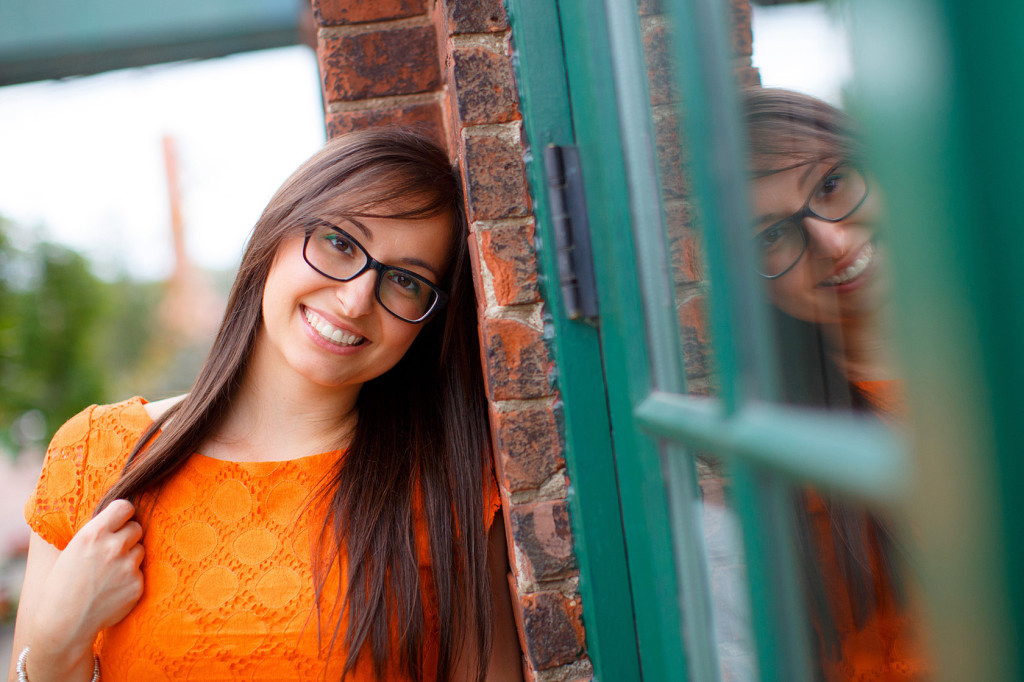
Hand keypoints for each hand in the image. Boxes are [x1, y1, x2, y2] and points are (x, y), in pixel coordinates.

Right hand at [30, 499, 144, 655]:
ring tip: (109, 573)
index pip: (125, 507)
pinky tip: (112, 589)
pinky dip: (130, 578)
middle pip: (136, 528)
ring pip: (140, 550)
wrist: (65, 623)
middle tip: (113, 550)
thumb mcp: (73, 550)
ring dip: (130, 557)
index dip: (124, 513)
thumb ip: (98, 533)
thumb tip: (118, 518)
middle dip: (127, 536)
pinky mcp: (137, 585)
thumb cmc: (63, 586)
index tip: (121, 520)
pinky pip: (140, 572)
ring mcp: (128, 566)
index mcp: (93, 534)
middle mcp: (113, 547)